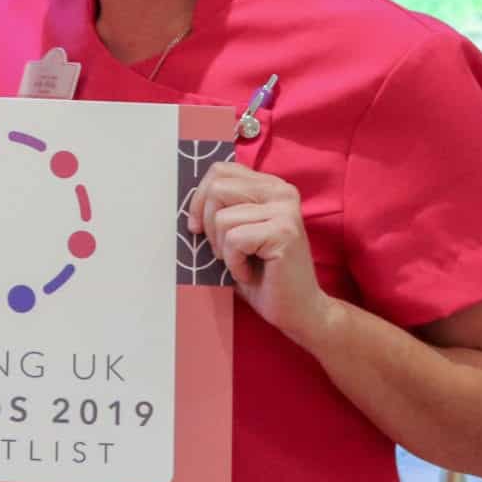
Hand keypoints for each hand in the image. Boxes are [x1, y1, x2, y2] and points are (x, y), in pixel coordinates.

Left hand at [188, 161, 332, 344]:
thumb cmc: (262, 275)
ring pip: (222, 218)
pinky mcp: (284, 232)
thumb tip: (184, 201)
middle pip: (216, 189)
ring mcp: (285, 210)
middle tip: (226, 251)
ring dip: (223, 250)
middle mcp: (281, 191)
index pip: (219, 171)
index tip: (197, 228)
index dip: (199, 199)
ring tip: (244, 263)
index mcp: (269, 186)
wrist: (297, 310)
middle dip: (209, 226)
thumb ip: (219, 210)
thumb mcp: (235, 234)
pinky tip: (251, 273)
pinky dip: (234, 264)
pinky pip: (234, 240)